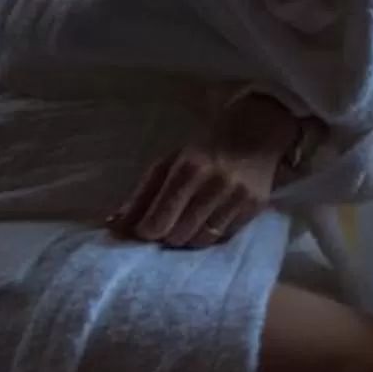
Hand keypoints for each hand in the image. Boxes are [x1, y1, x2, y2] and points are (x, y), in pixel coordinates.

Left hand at [109, 94, 294, 247]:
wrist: (258, 130)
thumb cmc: (207, 145)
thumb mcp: (170, 160)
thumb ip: (142, 193)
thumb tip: (114, 224)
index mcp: (189, 168)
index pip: (158, 220)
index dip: (146, 231)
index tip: (144, 228)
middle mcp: (215, 184)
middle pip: (177, 235)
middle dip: (166, 234)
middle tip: (167, 223)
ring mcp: (238, 198)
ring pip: (200, 241)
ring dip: (187, 237)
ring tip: (186, 223)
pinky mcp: (255, 208)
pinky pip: (222, 237)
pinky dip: (209, 235)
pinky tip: (208, 220)